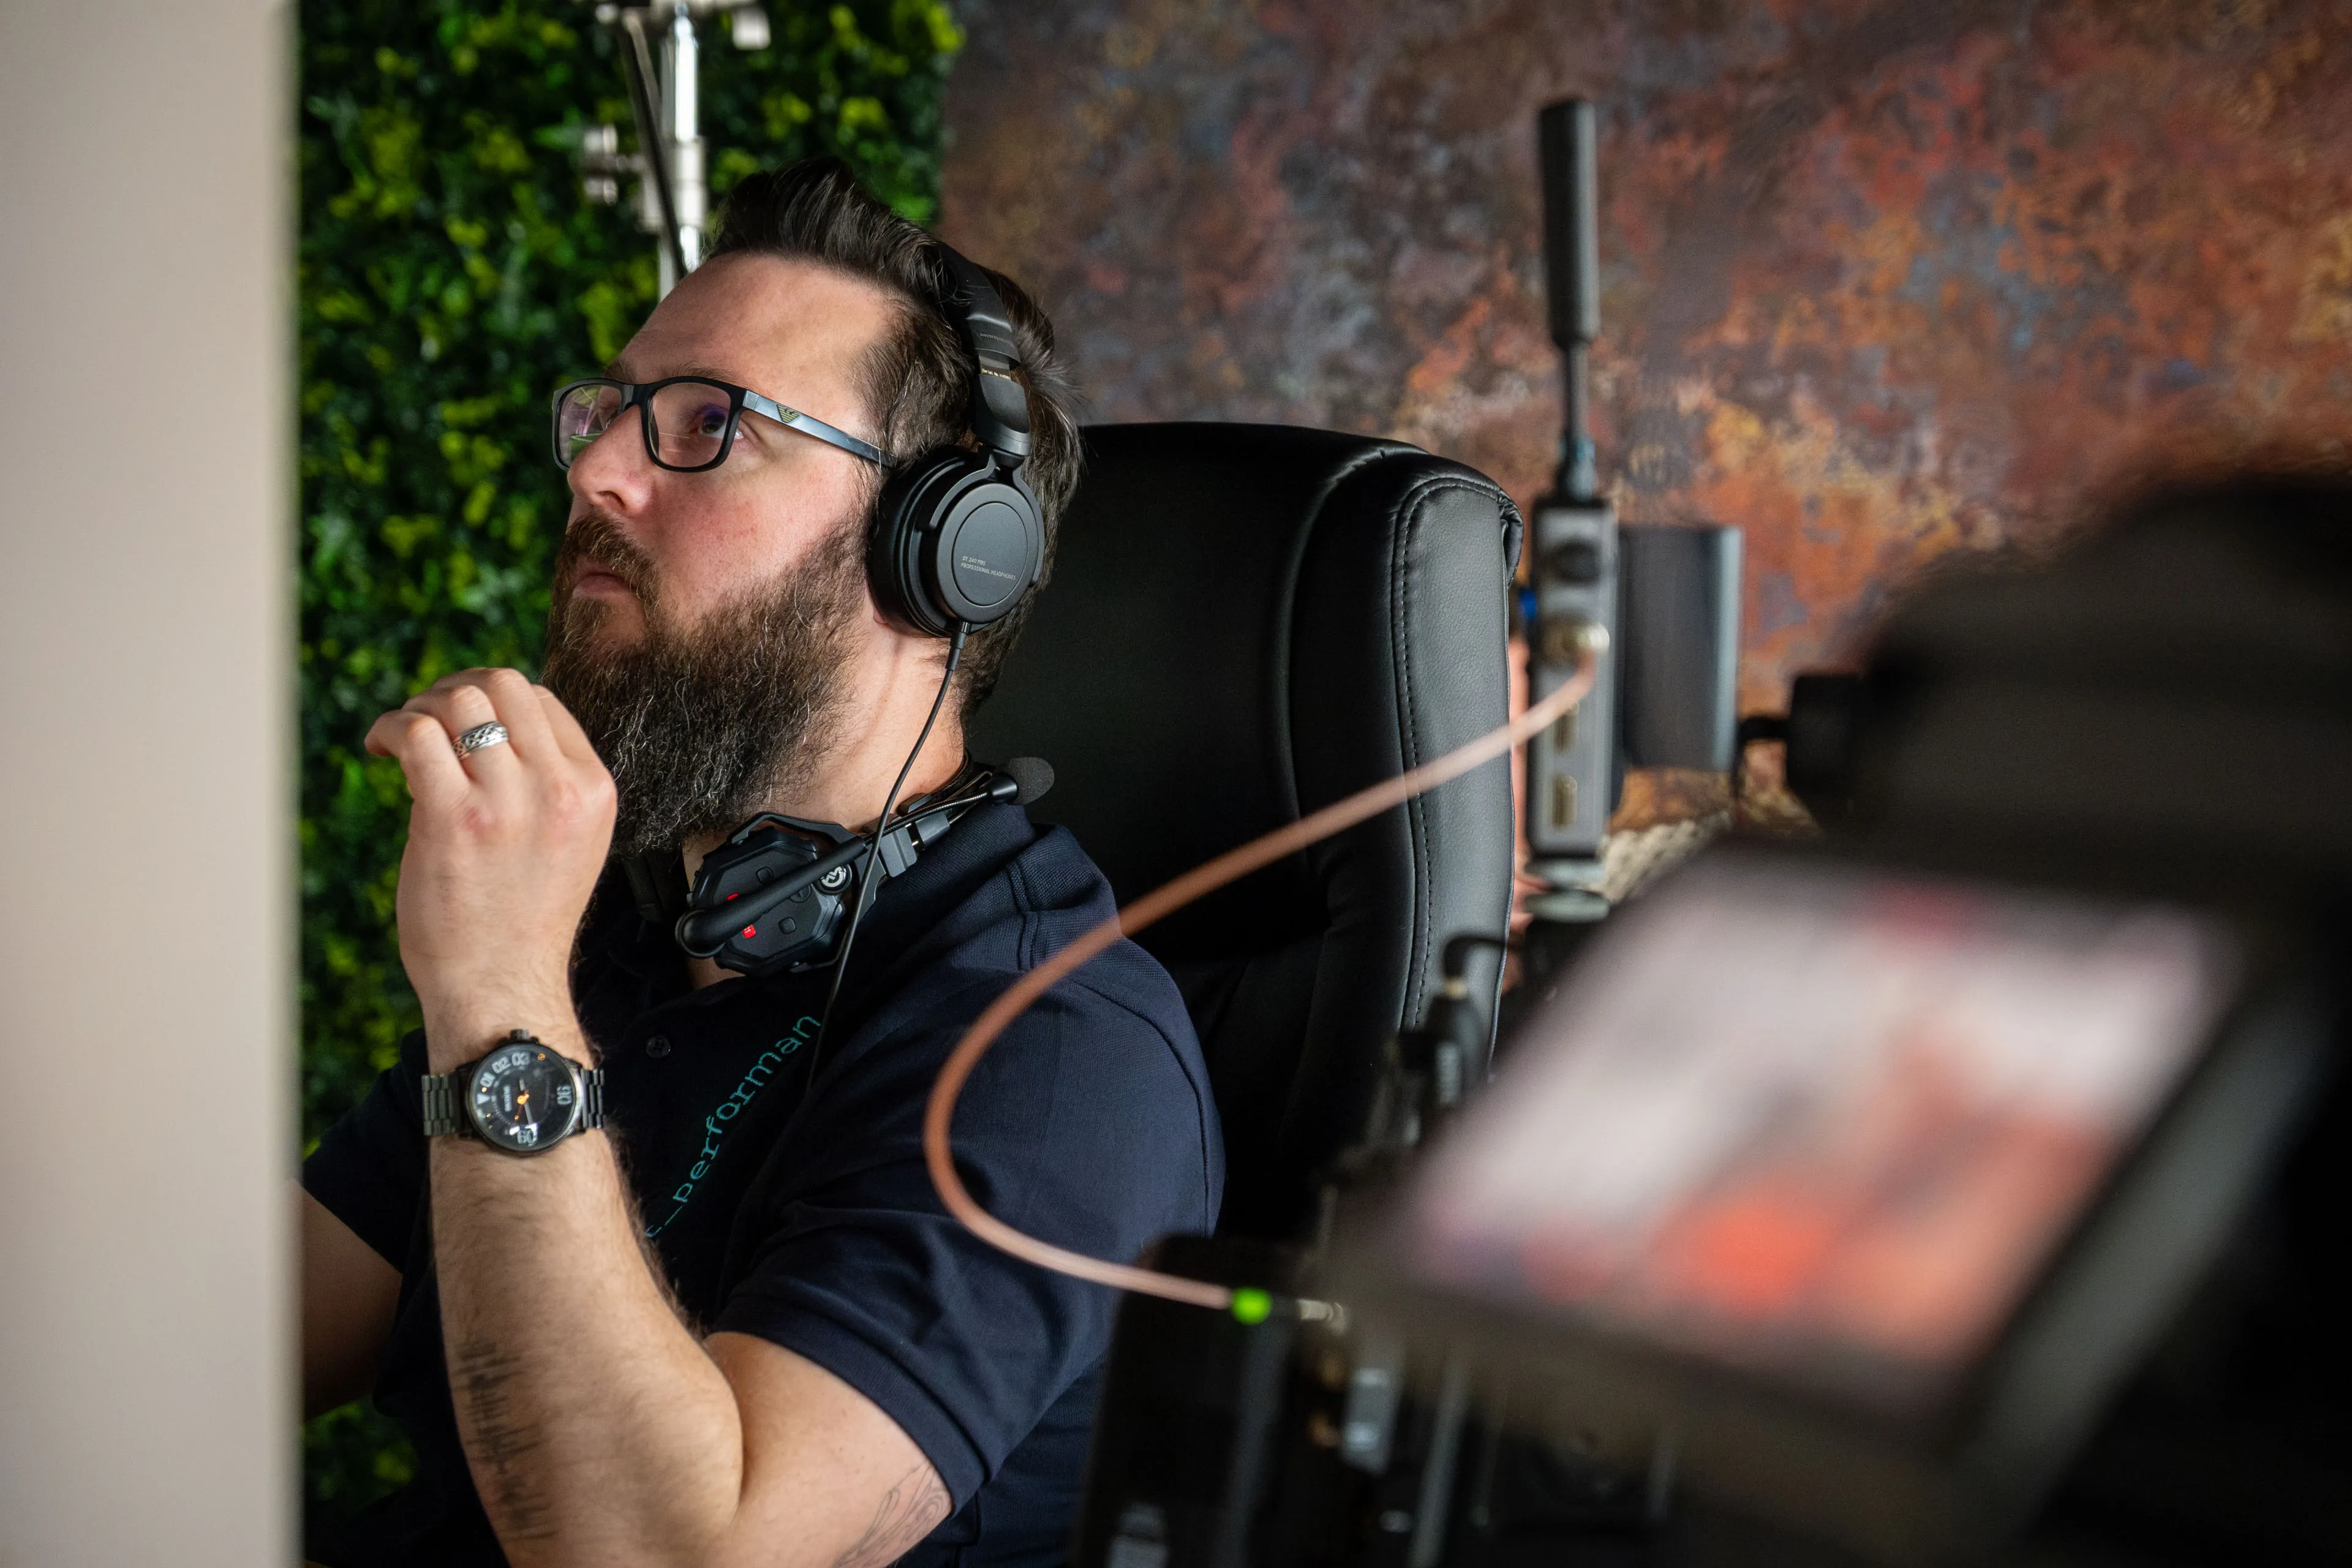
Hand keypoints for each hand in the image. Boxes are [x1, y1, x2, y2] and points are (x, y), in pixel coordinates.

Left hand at [365, 669, 614, 1068]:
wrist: (502, 988)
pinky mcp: (454, 818)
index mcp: (592, 790)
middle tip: (424, 722)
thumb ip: (547, 785)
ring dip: (417, 708)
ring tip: (398, 740)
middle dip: (452, 690)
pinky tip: (379, 749)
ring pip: (458, 701)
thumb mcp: (568, 842)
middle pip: (500, 685)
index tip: (458, 729)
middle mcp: (557, 789)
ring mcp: (508, 802)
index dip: (490, 701)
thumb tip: (490, 726)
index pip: (540, 700)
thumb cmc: (521, 920)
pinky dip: (389, 729)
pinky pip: (417, 736)